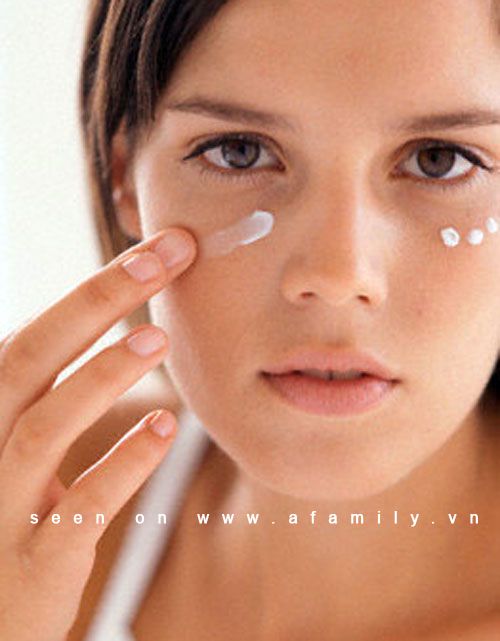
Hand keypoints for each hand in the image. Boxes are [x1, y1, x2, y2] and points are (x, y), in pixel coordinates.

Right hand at [0, 228, 195, 639]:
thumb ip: (48, 395)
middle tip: (163, 258)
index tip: (156, 250)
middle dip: (98, 301)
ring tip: (159, 338)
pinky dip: (123, 464)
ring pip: (45, 425)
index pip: (33, 334)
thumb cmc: (8, 516)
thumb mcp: (15, 447)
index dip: (94, 289)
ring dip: (103, 376)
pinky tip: (166, 431)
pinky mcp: (32, 562)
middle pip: (29, 357)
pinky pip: (80, 507)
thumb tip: (107, 334)